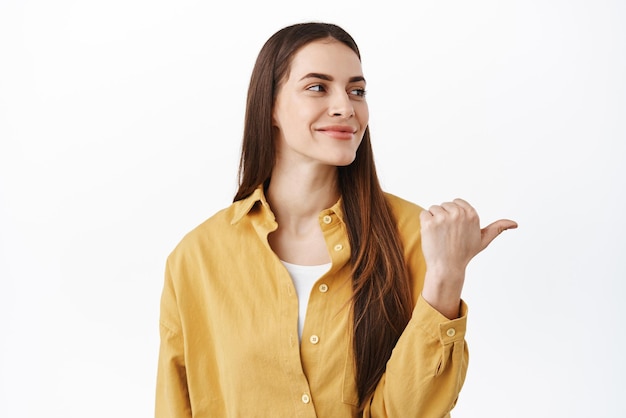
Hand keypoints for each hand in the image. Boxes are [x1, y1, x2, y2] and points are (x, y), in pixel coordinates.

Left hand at [419, 198, 516, 317]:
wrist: (447, 268)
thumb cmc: (465, 254)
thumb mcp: (483, 240)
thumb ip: (498, 228)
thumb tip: (515, 224)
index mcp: (472, 214)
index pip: (456, 202)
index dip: (454, 215)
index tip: (456, 229)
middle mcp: (458, 213)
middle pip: (444, 205)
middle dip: (444, 217)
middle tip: (448, 235)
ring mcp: (443, 217)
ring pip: (433, 209)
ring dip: (433, 220)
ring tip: (440, 236)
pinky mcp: (429, 222)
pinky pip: (423, 214)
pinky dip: (424, 224)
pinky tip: (431, 235)